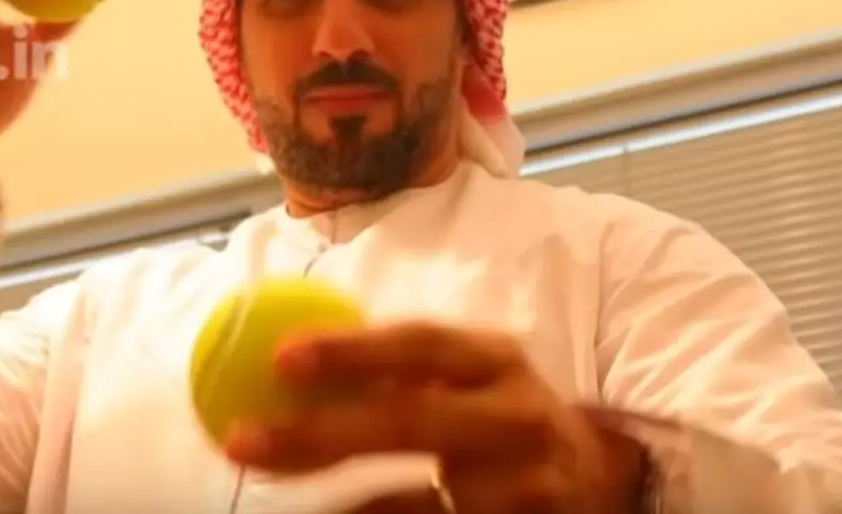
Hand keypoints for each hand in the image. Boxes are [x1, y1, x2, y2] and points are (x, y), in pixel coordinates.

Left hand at [222, 323, 647, 513]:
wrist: (598, 481)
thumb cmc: (506, 420)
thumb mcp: (475, 380)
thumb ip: (409, 371)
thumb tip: (294, 360)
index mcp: (500, 361)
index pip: (423, 344)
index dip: (352, 349)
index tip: (281, 358)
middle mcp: (517, 418)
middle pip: (411, 422)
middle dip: (320, 432)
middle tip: (243, 441)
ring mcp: (525, 485)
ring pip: (419, 501)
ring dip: (339, 503)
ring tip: (275, 486)